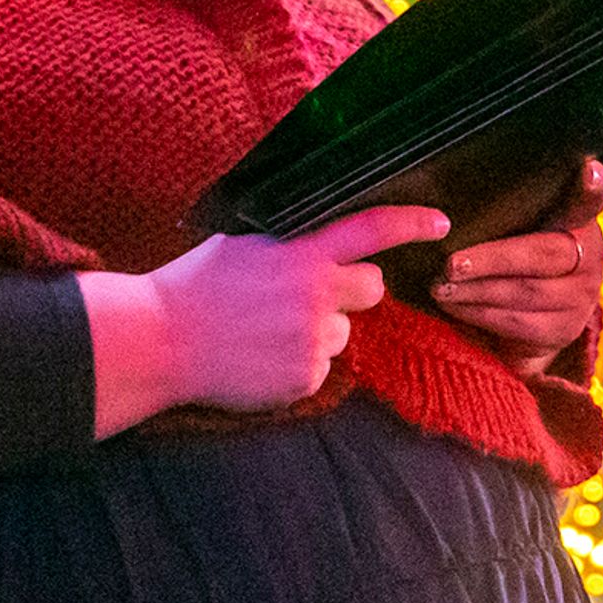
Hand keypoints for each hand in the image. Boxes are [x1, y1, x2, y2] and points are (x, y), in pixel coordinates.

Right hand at [83, 204, 447, 433]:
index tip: (441, 224)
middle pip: (373, 288)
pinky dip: (298, 365)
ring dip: (319, 331)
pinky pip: (320, 368)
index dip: (412, 223)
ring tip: (267, 332)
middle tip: (312, 294)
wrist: (161, 341)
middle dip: (353, 290)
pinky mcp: (304, 379)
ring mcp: (313, 341)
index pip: (371, 230)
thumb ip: (290, 241)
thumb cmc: (195, 286)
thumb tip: (320, 238)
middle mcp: (316, 296)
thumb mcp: (245, 243)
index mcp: (302, 254)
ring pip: (343, 333)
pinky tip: (261, 357)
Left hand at [433, 159, 602, 374]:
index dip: (591, 188)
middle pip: (541, 254)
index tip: (588, 171)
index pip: (588, 201)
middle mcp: (590, 254)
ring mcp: (582, 295)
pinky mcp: (565, 328)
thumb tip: (454, 190)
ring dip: (475, 291)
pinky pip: (517, 322)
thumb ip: (510, 207)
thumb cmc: (516, 256)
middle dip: (490, 260)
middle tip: (451, 264)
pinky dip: (479, 314)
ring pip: (525, 292)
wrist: (537, 316)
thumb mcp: (518, 226)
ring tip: (440, 286)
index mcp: (579, 219)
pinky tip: (455, 305)